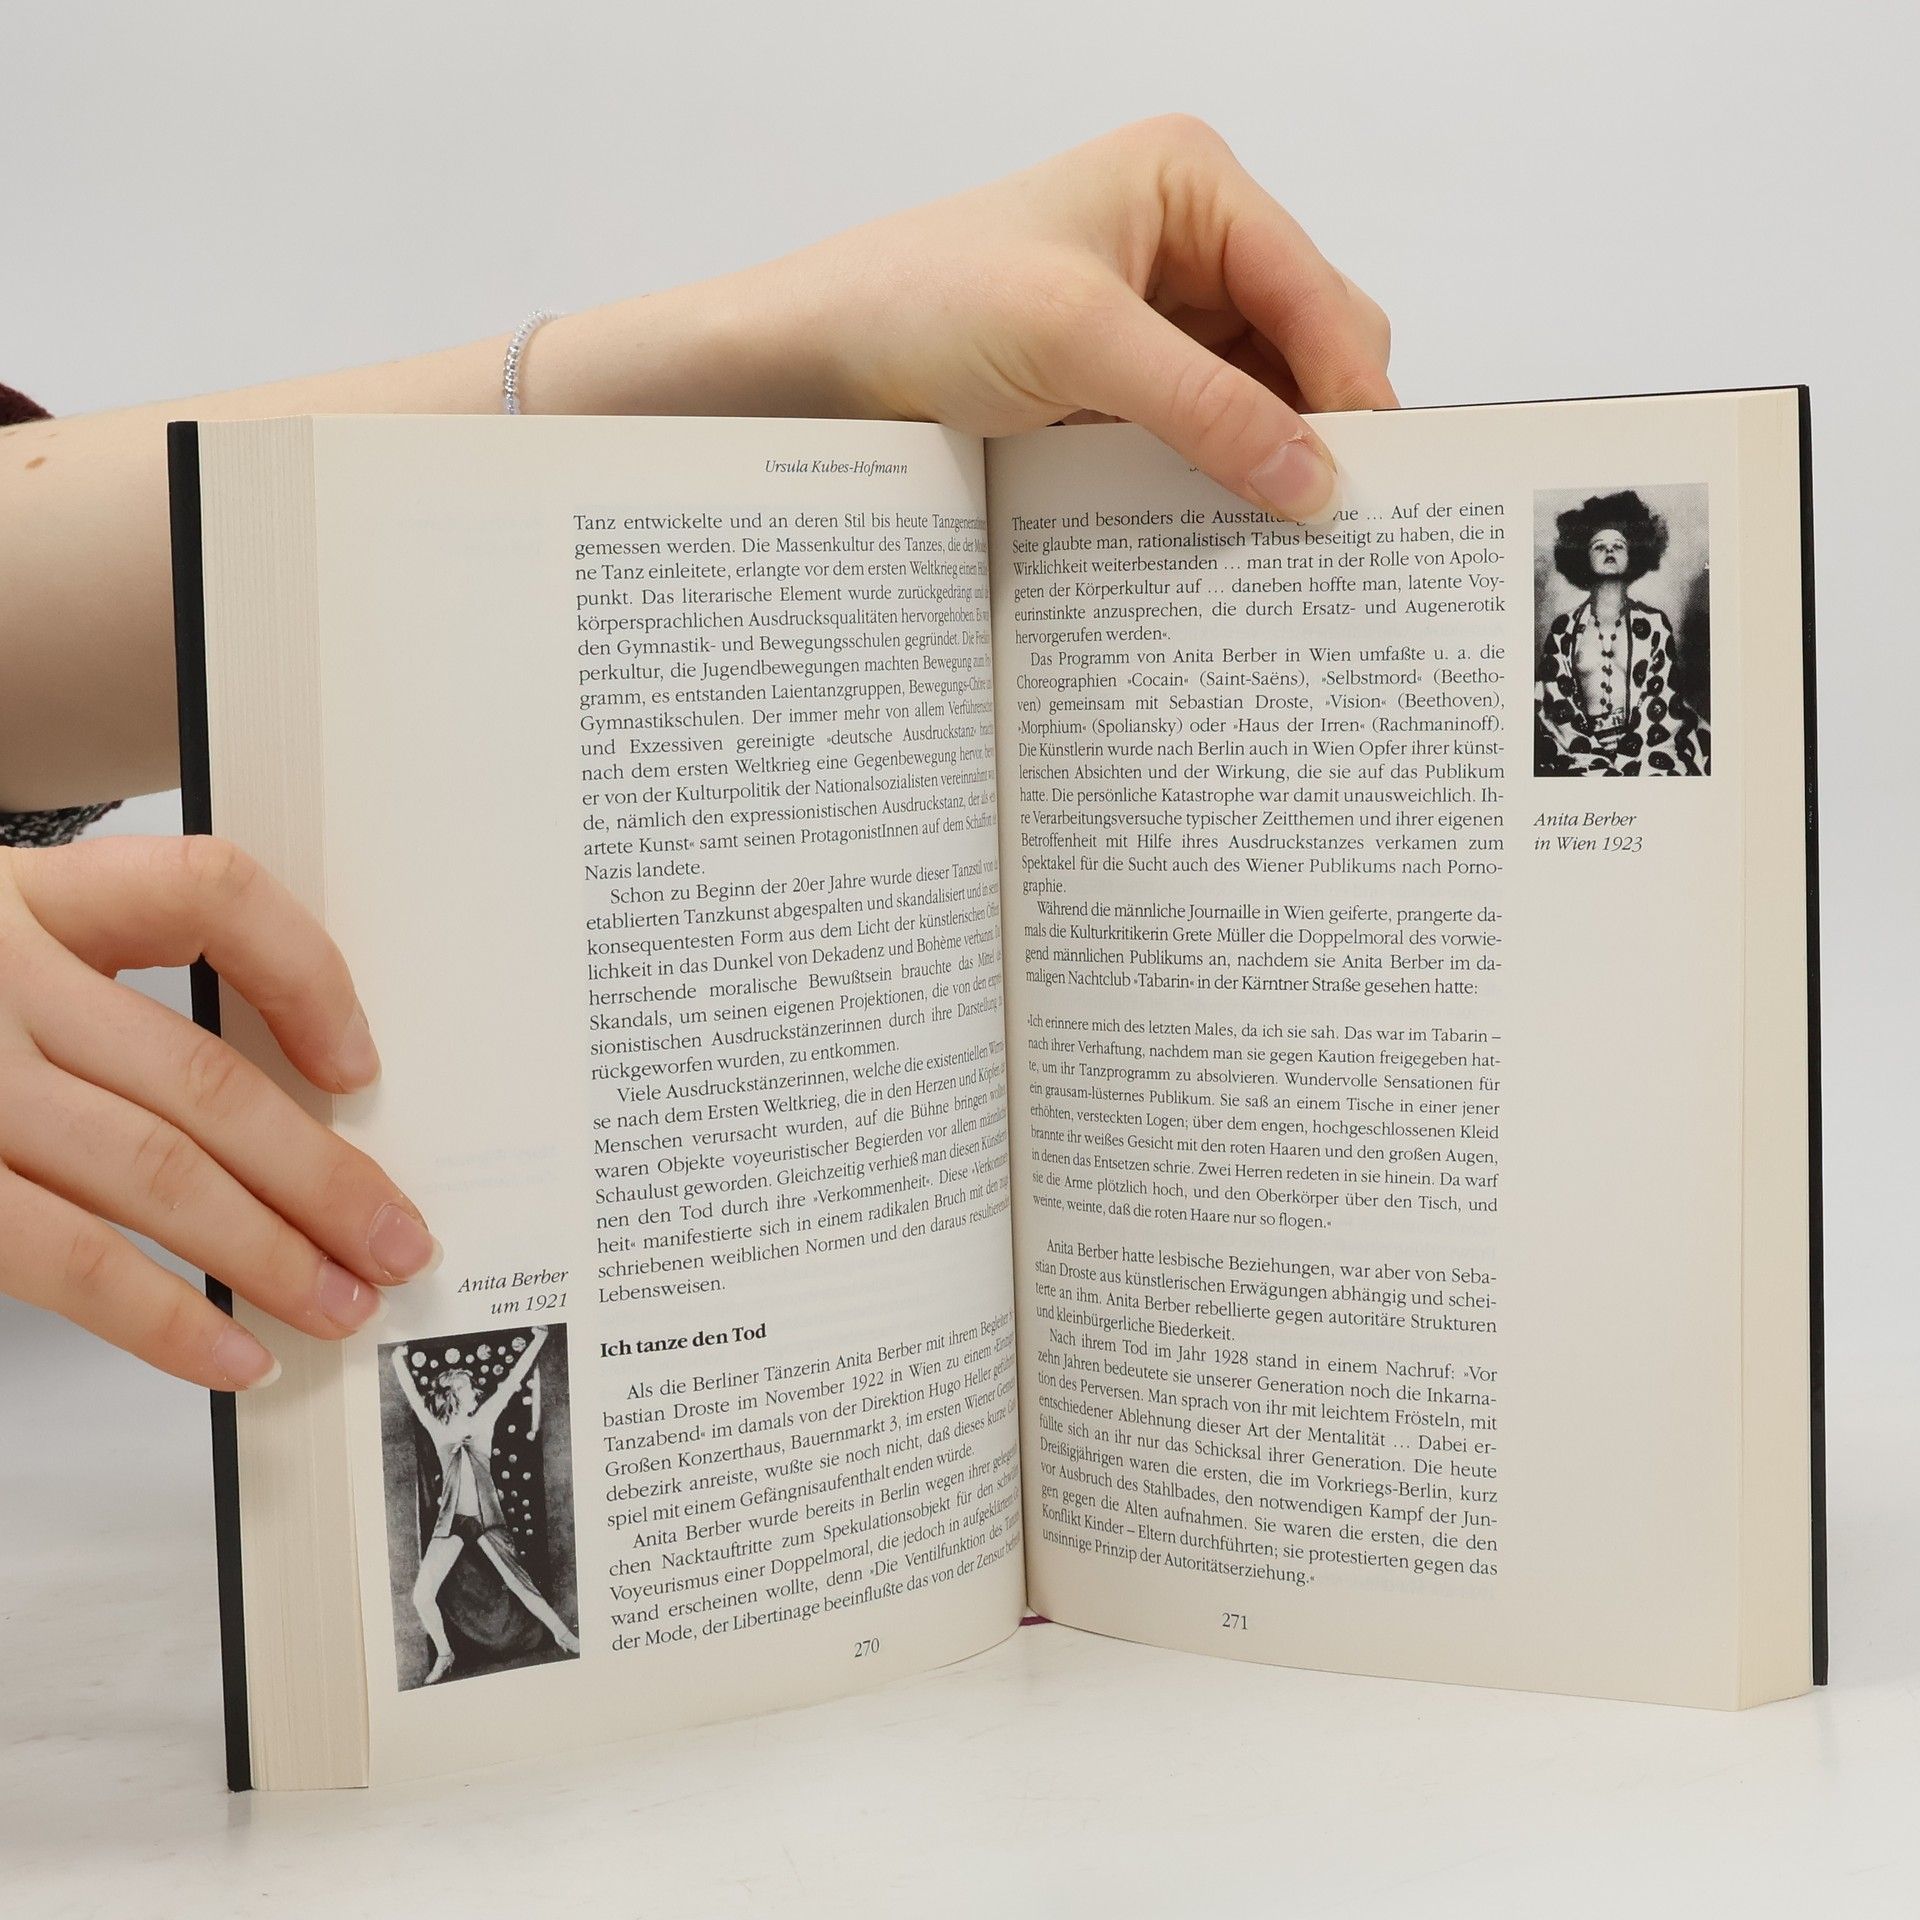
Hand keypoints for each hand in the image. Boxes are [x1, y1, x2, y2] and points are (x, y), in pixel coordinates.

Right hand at [0, 836, 438, 1387]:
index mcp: (25, 896)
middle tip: (399, 1244)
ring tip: (342, 1306)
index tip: (362, 1066)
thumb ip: (97, 987)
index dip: (306, 977)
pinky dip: (160, 1316)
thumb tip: (288, 1091)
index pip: (208, 893)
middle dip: (322, 1176)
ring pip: (152, 1170)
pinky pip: (62, 1256)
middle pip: (203, 1076)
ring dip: (267, 1254)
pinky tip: (228, 1355)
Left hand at [767, 115, 1394, 520]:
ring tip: (1279, 540)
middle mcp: (1189, 242)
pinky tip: (1221, 528)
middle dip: (1316, 424)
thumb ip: (1205, 407)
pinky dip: (1219, 479)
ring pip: (1262, 398)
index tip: (1365, 480)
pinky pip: (1206, 434)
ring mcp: (1159, 317)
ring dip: (1267, 462)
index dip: (1348, 384)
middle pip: (1305, 342)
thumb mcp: (1077, 342)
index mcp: (1191, 184)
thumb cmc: (924, 302)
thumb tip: (1313, 481)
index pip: (1313, 287)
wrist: (820, 363)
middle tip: (1327, 522)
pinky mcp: (1127, 384)